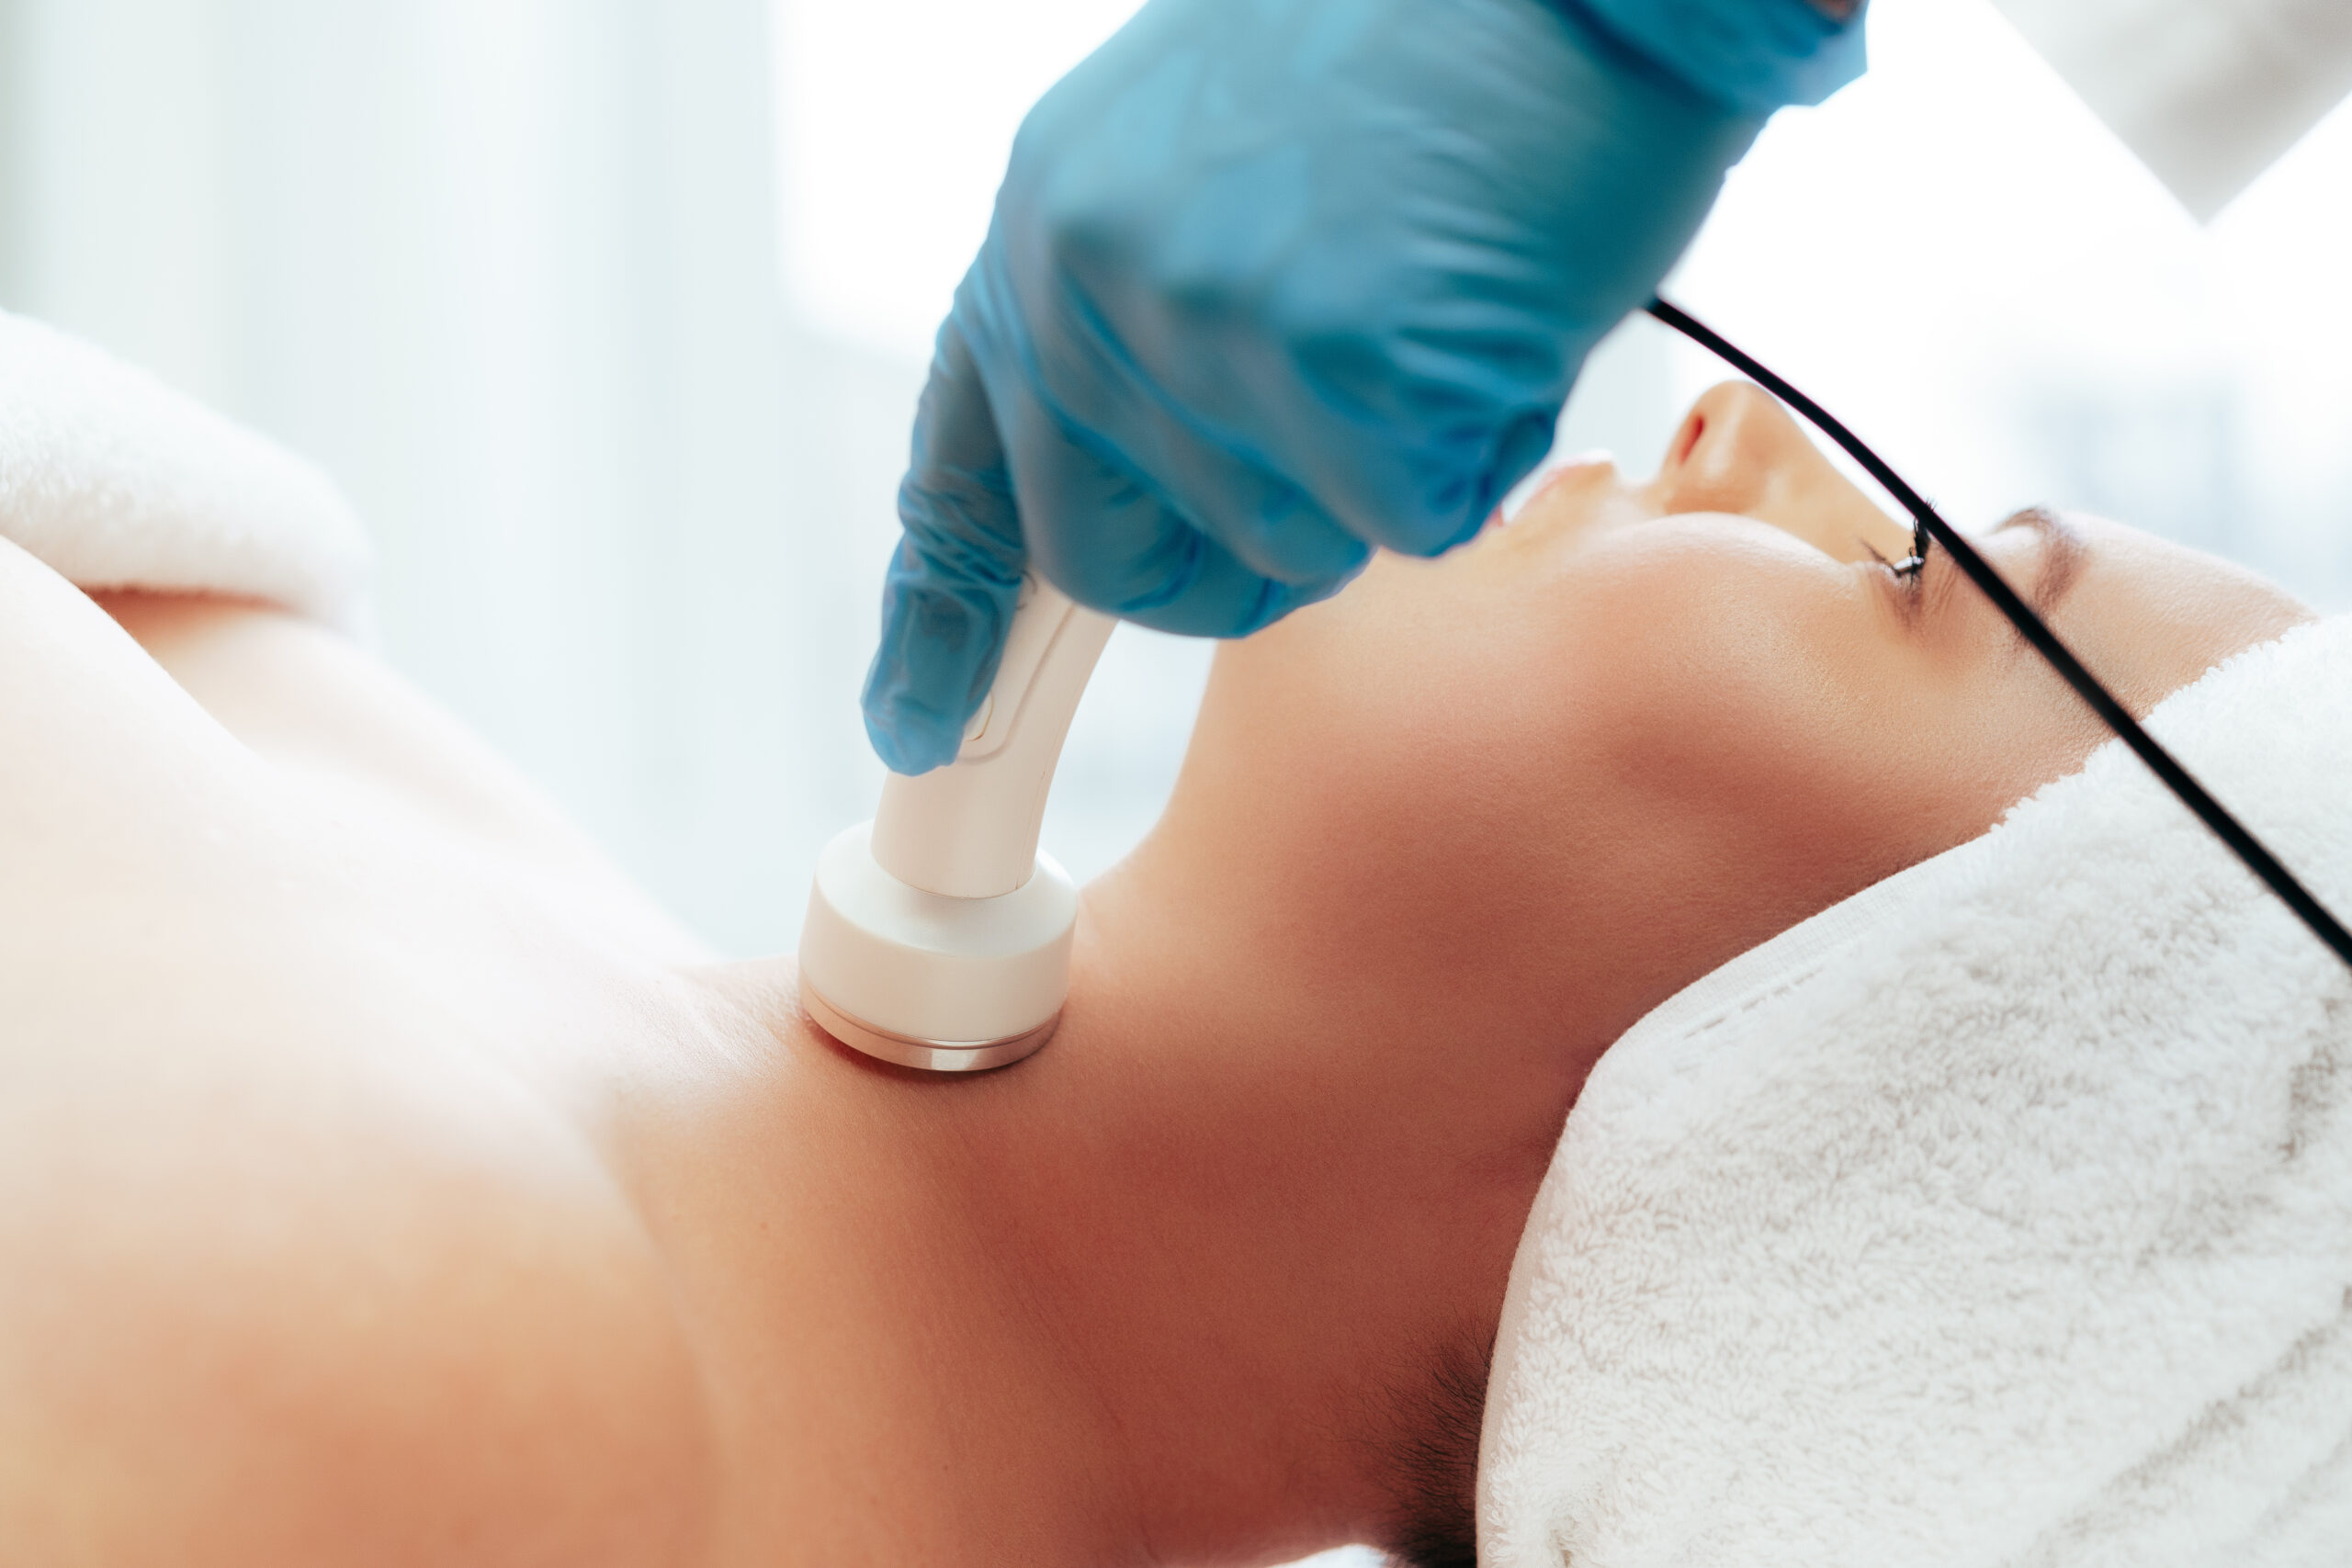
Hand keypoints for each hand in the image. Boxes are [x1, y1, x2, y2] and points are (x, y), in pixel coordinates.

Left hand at [863, 0, 1859, 773]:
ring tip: (1433, 295)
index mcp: (1048, 218)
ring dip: (1377, 474)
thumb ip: (1149, 302)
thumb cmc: (1432, 41)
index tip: (915, 722)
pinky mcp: (1346, 379)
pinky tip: (1494, 310)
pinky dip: (1476, 448)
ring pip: (1285, 548)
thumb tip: (1156, 449)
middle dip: (1230, 562)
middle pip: (1117, 562)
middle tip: (1342, 447)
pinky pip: (1411, 521)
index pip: (966, 460)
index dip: (938, 609)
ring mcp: (1209, 329)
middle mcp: (1090, 277)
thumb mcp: (1218, 154)